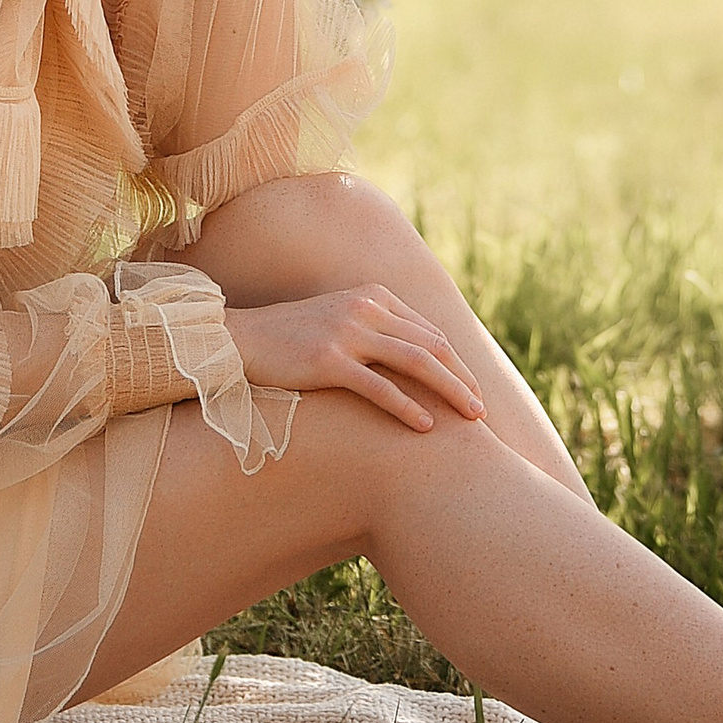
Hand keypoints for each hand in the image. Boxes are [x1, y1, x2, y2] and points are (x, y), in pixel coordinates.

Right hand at [225, 285, 487, 433]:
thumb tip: (414, 360)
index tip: (473, 392)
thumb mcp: (340, 322)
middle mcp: (366, 308)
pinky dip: (406, 406)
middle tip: (482, 411)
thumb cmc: (291, 339)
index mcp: (374, 296)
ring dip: (449, 391)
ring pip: (415, 362)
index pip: (430, 332)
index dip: (457, 364)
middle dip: (462, 379)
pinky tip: (425, 426)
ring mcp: (347, 332)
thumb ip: (375, 331)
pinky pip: (378, 386)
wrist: (240, 339)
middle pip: (432, 345)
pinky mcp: (328, 360)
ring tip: (470, 418)